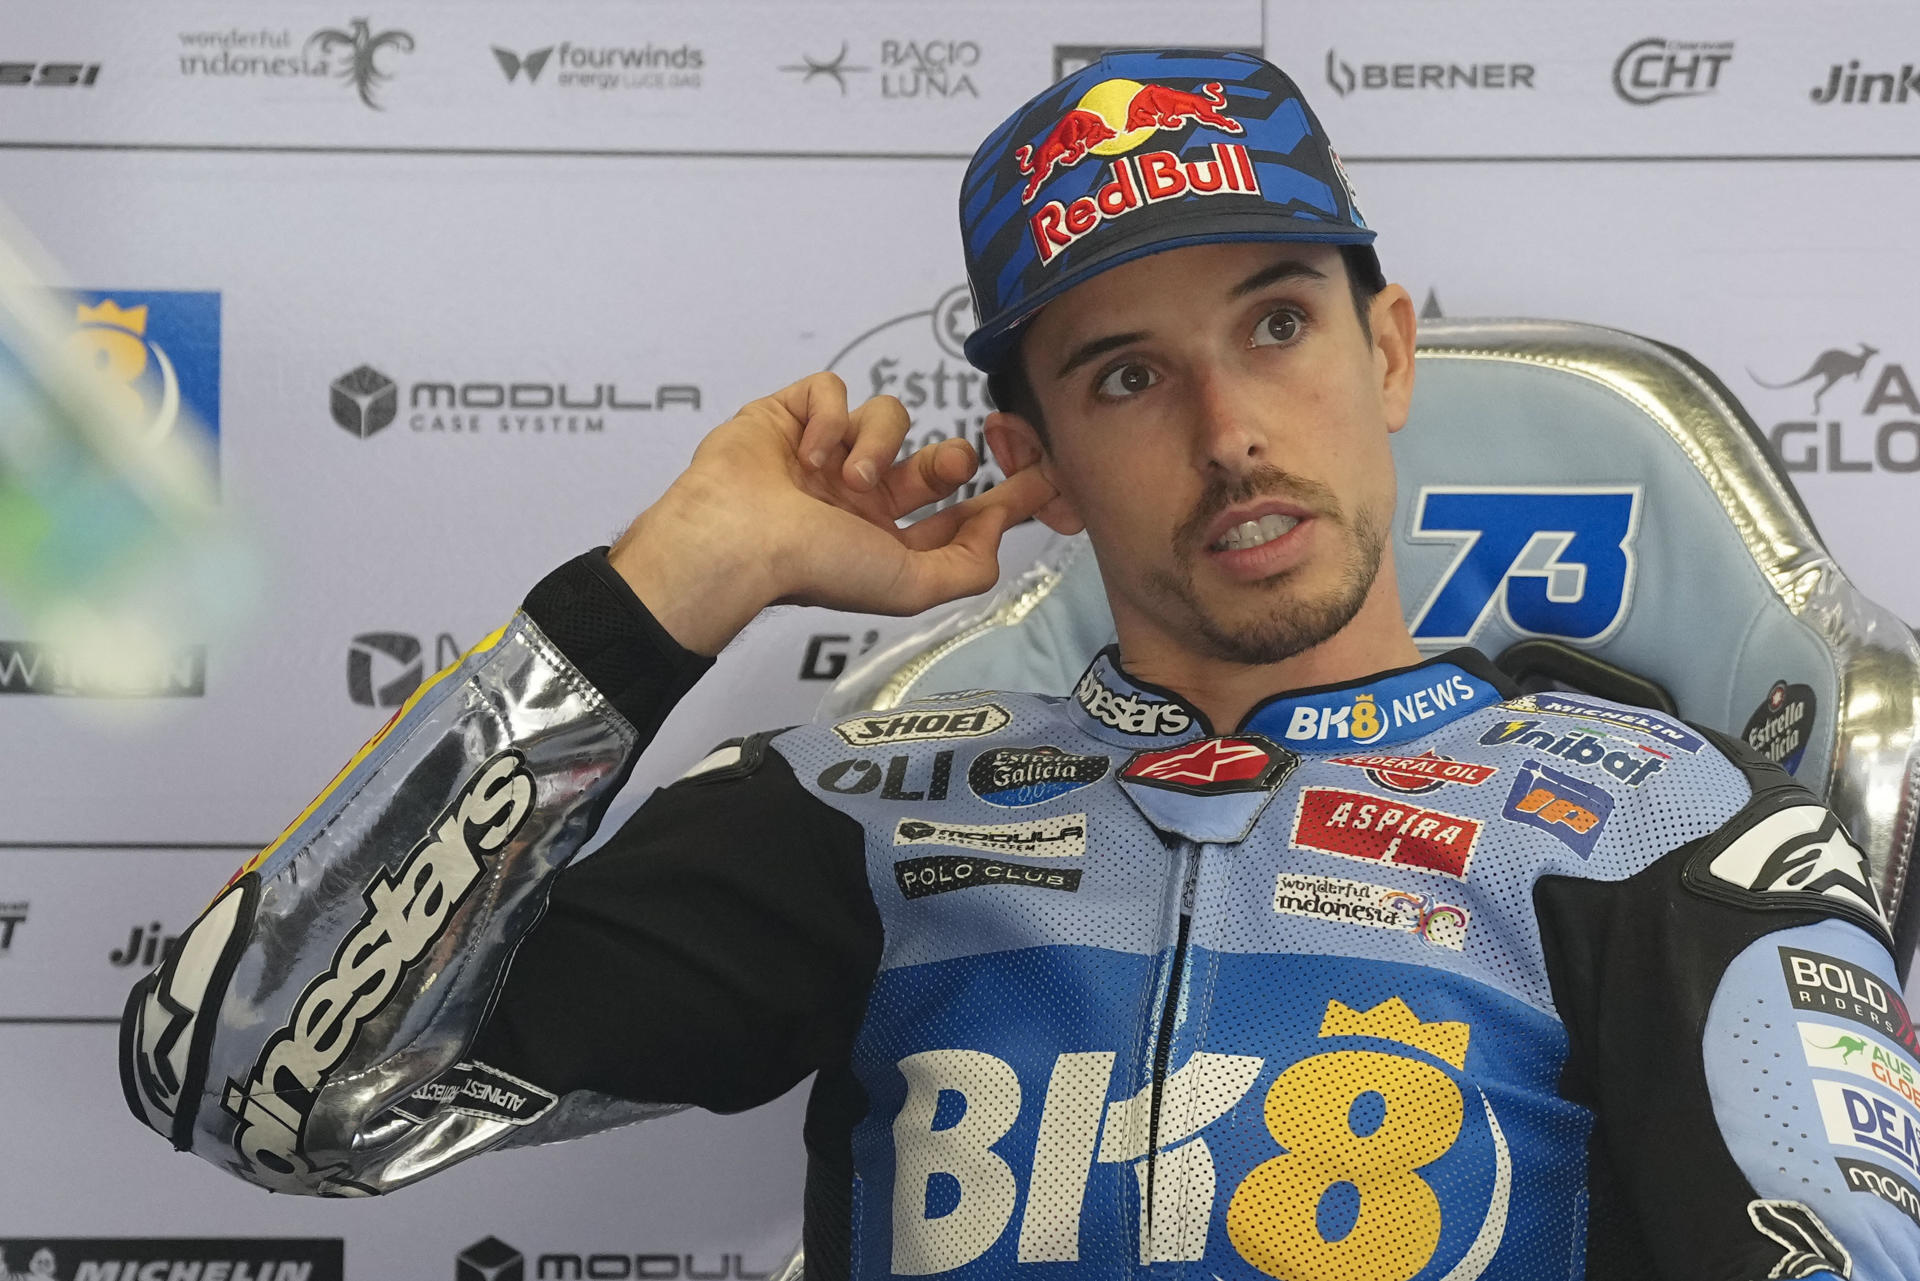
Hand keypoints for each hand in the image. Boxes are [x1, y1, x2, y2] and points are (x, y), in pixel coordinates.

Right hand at [609, 372, 1056, 654]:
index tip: (1041, 476)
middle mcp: (857, 498)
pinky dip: (827, 417)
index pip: (955, 516)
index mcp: (884, 541)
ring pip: (885, 417)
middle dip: (951, 461)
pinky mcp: (788, 415)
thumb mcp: (910, 586)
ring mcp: (823, 453)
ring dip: (876, 444)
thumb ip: (967, 567)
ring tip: (846, 477)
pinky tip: (807, 451)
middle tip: (952, 466)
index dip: (999, 498)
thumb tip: (996, 528)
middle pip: (931, 463)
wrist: (738, 539)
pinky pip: (830, 390)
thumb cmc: (816, 568)